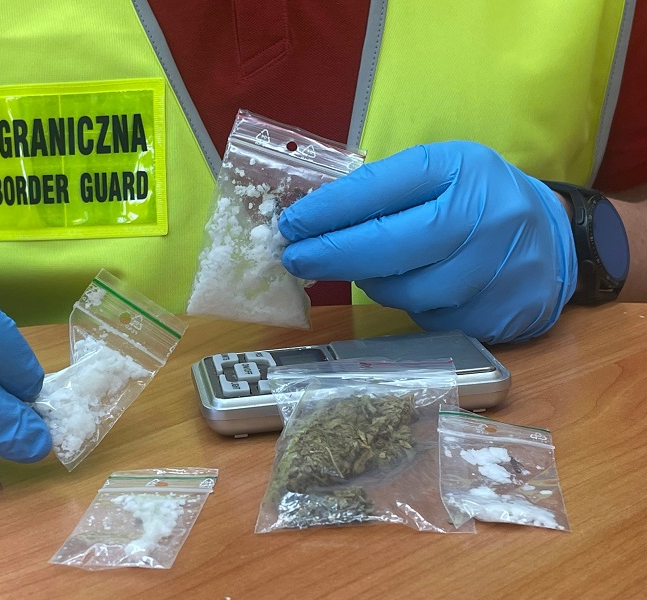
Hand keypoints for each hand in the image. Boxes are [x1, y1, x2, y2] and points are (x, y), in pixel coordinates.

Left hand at [278, 141, 576, 343]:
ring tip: (364, 266)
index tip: (292, 223)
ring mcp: (492, 271)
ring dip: (370, 281)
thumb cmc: (479, 199)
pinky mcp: (494, 315)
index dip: (329, 209)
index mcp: (460, 170)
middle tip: (294, 257)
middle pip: (389, 245)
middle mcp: (482, 218)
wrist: (554, 239)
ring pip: (403, 290)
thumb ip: (385, 190)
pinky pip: (426, 316)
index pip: (382, 187)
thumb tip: (314, 217)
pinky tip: (409, 285)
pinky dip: (406, 302)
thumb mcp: (441, 172)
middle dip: (332, 254)